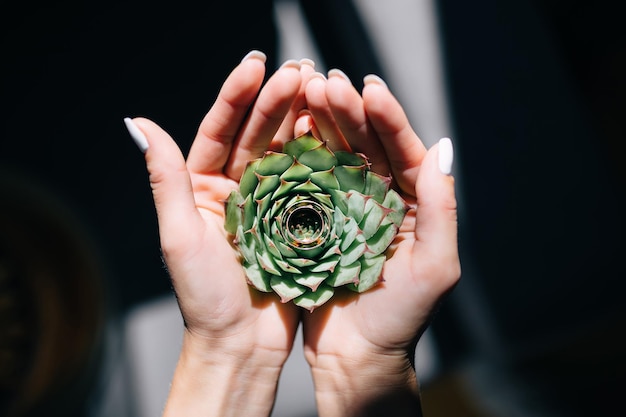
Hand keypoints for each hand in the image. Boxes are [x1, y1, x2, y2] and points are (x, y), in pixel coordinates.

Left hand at [126, 51, 310, 416]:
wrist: (243, 344)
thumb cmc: (205, 297)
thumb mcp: (179, 235)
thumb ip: (165, 178)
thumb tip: (137, 122)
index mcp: (204, 188)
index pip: (218, 132)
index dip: (235, 98)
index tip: (255, 66)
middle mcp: (237, 189)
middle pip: (256, 136)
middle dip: (276, 101)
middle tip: (299, 70)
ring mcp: (271, 204)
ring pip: (287, 152)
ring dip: (302, 120)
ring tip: (321, 89)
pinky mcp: (299, 221)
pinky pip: (311, 182)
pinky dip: (323, 155)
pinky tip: (336, 130)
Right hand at [298, 70, 460, 416]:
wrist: (356, 356)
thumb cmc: (400, 317)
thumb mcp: (434, 266)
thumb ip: (441, 208)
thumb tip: (443, 147)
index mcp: (410, 204)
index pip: (402, 152)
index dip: (388, 119)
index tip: (369, 88)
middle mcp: (377, 199)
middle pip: (365, 146)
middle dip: (347, 112)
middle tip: (326, 81)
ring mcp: (343, 208)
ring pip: (332, 156)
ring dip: (320, 123)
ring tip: (303, 91)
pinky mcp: (313, 221)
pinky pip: (305, 182)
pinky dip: (296, 155)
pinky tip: (285, 130)